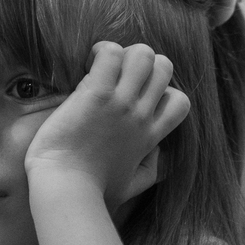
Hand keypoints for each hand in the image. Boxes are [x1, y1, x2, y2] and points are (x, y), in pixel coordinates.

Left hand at [25, 42, 189, 209]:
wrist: (64, 188)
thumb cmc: (91, 192)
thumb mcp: (131, 187)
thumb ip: (151, 170)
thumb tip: (159, 155)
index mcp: (149, 136)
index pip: (180, 101)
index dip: (162, 91)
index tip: (135, 98)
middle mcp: (140, 116)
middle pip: (163, 68)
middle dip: (141, 63)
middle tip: (112, 76)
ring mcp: (120, 103)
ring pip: (142, 54)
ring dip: (122, 53)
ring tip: (99, 68)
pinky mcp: (95, 94)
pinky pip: (110, 53)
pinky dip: (100, 51)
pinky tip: (85, 65)